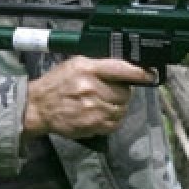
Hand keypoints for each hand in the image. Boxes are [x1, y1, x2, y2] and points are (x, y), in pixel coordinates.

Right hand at [23, 56, 154, 138]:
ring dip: (118, 106)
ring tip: (104, 102)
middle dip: (122, 92)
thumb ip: (99, 64)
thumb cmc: (57, 83)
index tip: (150, 74)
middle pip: (124, 92)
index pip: (120, 69)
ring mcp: (92, 108)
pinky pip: (114, 123)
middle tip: (111, 90)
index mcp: (88, 68)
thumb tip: (124, 67)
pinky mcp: (91, 125)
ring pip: (121, 108)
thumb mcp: (76, 64)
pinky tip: (101, 113)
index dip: (138, 72)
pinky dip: (113, 119)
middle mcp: (91, 88)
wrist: (38, 106)